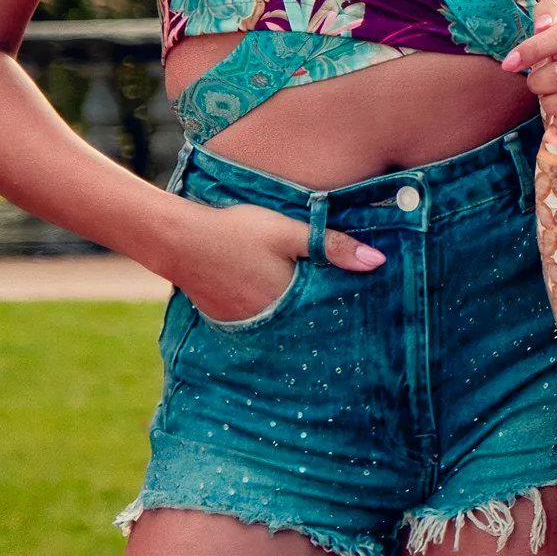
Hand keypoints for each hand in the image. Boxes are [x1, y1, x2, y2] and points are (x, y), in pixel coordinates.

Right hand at [173, 202, 379, 323]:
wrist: (178, 239)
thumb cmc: (236, 232)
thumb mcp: (288, 232)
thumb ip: (332, 246)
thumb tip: (378, 261)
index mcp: (288, 303)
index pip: (328, 314)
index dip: (347, 308)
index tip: (368, 306)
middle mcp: (267, 321)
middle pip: (306, 322)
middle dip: (324, 317)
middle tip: (347, 308)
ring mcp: (244, 323)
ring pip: (282, 323)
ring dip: (297, 317)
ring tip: (315, 309)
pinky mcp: (226, 319)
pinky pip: (259, 321)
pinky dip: (272, 313)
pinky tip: (277, 300)